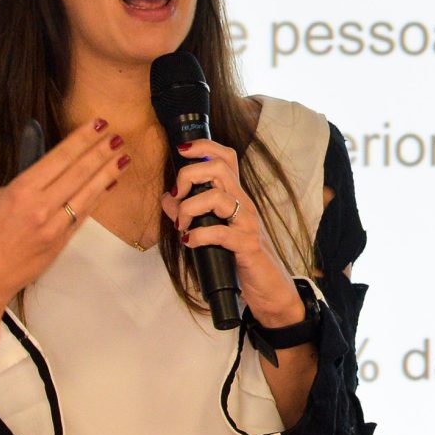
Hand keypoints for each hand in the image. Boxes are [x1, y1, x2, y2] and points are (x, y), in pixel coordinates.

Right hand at [0, 116, 130, 328]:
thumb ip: (24, 183)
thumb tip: (46, 169)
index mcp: (21, 191)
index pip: (59, 158)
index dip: (81, 139)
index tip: (99, 124)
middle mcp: (41, 207)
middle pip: (78, 173)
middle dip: (100, 152)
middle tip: (118, 136)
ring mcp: (54, 227)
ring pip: (87, 193)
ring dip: (107, 173)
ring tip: (123, 157)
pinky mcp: (62, 242)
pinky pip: (83, 214)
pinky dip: (98, 197)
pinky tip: (110, 184)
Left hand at [161, 138, 302, 324]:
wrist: (268, 287)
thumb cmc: (239, 257)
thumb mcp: (212, 231)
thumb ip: (189, 213)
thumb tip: (166, 198)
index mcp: (237, 196)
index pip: (226, 157)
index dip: (204, 146)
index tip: (182, 150)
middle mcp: (244, 203)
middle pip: (218, 168)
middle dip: (189, 176)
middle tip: (177, 196)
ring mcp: (248, 223)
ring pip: (216, 197)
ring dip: (189, 210)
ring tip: (182, 227)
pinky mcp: (247, 245)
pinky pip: (220, 232)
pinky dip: (198, 236)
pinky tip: (190, 242)